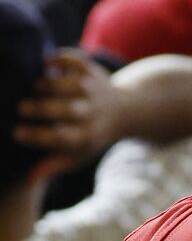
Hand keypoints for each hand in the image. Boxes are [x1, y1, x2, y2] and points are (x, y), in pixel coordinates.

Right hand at [13, 49, 126, 172]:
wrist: (125, 113)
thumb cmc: (90, 136)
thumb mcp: (77, 156)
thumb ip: (53, 166)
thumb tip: (28, 181)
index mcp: (87, 136)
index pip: (61, 138)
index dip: (38, 136)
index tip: (16, 133)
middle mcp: (93, 112)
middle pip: (67, 111)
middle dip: (41, 109)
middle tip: (20, 108)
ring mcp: (93, 90)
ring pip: (69, 85)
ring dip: (48, 84)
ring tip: (33, 88)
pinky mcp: (91, 71)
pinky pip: (74, 61)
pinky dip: (60, 59)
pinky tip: (45, 64)